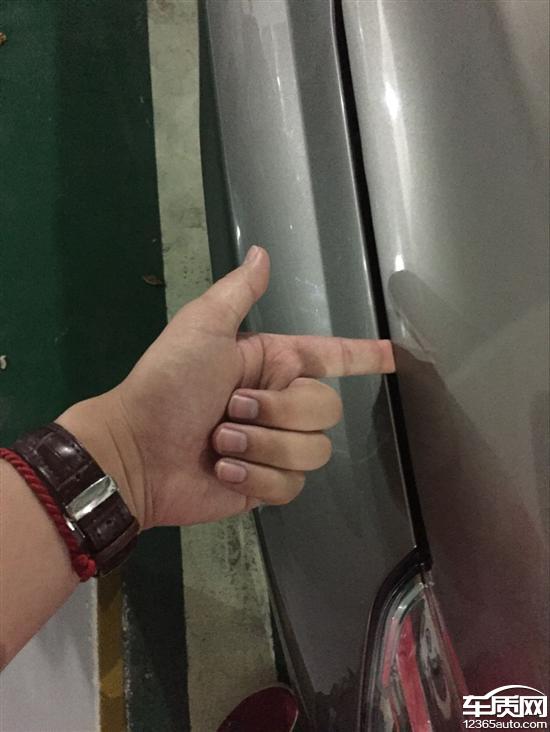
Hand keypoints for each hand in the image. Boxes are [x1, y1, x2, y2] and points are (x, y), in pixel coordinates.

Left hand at [58, 246, 393, 528]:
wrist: (137, 452)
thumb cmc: (167, 384)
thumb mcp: (201, 328)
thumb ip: (237, 293)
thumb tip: (262, 253)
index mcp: (271, 364)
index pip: (331, 356)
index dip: (363, 355)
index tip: (394, 355)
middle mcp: (280, 403)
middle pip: (326, 409)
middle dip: (279, 411)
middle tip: (231, 408)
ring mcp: (275, 446)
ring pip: (313, 451)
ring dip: (261, 446)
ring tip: (220, 443)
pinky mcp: (267, 486)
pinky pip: (292, 486)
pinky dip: (255, 480)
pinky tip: (224, 472)